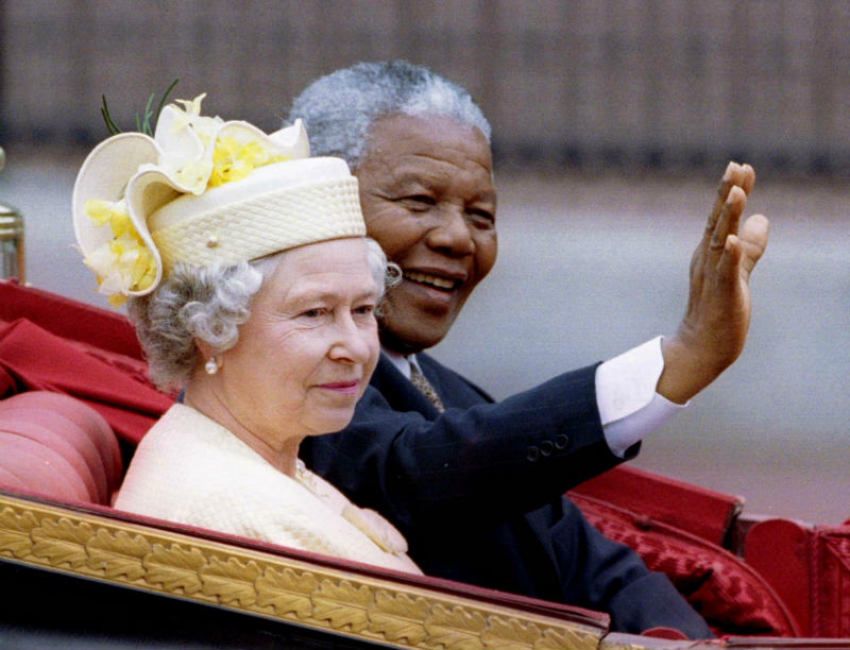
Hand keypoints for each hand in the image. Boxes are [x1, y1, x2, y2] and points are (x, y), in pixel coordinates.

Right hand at [658, 162, 768, 403]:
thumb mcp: (737, 272)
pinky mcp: (720, 295)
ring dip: (727, 217)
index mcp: (711, 253)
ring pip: (720, 241)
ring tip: (737, 193)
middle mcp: (708, 260)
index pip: (721, 217)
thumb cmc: (718, 311)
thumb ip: (750, 246)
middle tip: (735, 167)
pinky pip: (724, 273)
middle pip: (718, 222)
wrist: (701, 349)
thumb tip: (763, 217)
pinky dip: (729, 255)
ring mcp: (713, 277)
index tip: (740, 166)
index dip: (731, 192)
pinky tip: (733, 240)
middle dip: (727, 194)